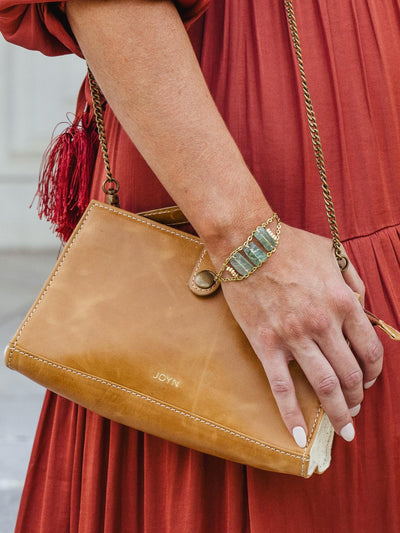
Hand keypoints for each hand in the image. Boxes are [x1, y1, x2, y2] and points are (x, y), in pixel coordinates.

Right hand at [211, 223, 382, 446]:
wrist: (247, 242)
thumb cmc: (290, 245)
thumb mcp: (332, 253)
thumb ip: (353, 280)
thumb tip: (362, 306)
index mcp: (342, 301)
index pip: (370, 349)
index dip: (374, 371)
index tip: (370, 381)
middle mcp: (322, 323)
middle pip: (351, 373)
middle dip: (359, 397)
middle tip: (357, 409)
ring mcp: (293, 336)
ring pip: (324, 385)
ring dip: (338, 412)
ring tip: (344, 428)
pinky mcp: (266, 343)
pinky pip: (281, 386)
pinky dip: (291, 414)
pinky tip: (298, 435)